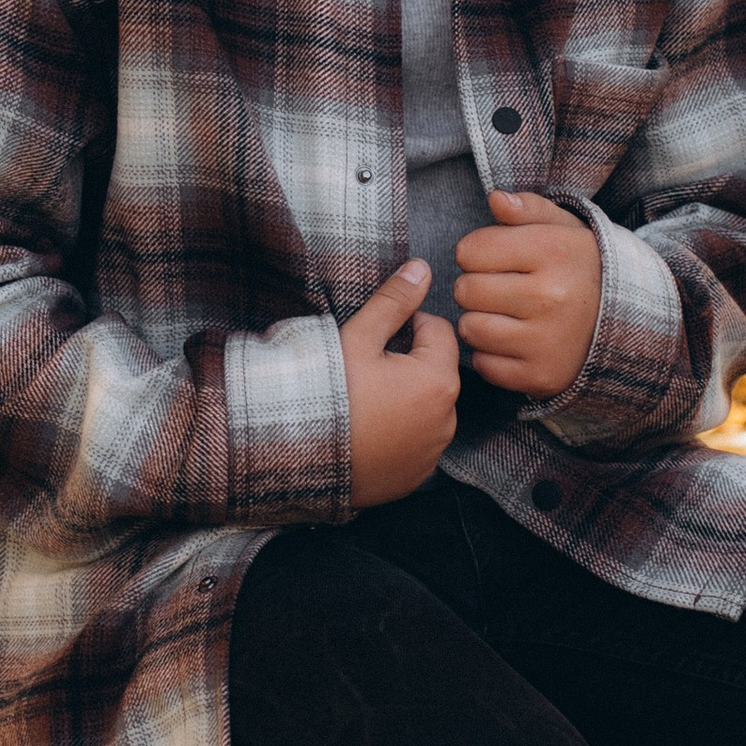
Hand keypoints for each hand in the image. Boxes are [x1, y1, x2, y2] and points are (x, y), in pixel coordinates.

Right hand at [341, 257, 460, 507]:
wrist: (298, 458)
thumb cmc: (327, 394)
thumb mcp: (358, 338)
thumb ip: (394, 301)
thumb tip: (422, 268)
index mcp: (439, 379)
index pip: (439, 330)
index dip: (408, 325)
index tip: (377, 338)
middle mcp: (447, 419)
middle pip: (436, 371)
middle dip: (409, 363)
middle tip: (366, 369)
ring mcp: (432, 452)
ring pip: (428, 408)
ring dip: (408, 399)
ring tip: (365, 402)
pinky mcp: (416, 476)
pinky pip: (417, 443)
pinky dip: (401, 434)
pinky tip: (369, 430)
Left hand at [456, 192, 601, 399]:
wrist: (629, 326)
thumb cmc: (581, 270)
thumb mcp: (564, 230)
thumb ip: (528, 209)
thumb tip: (495, 199)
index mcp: (554, 251)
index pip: (470, 250)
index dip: (477, 252)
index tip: (496, 259)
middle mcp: (551, 296)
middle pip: (465, 290)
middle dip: (476, 286)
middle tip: (501, 288)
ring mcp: (546, 340)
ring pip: (470, 328)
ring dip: (480, 321)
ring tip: (507, 315)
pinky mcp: (540, 376)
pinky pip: (484, 365)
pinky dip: (492, 355)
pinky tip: (515, 342)